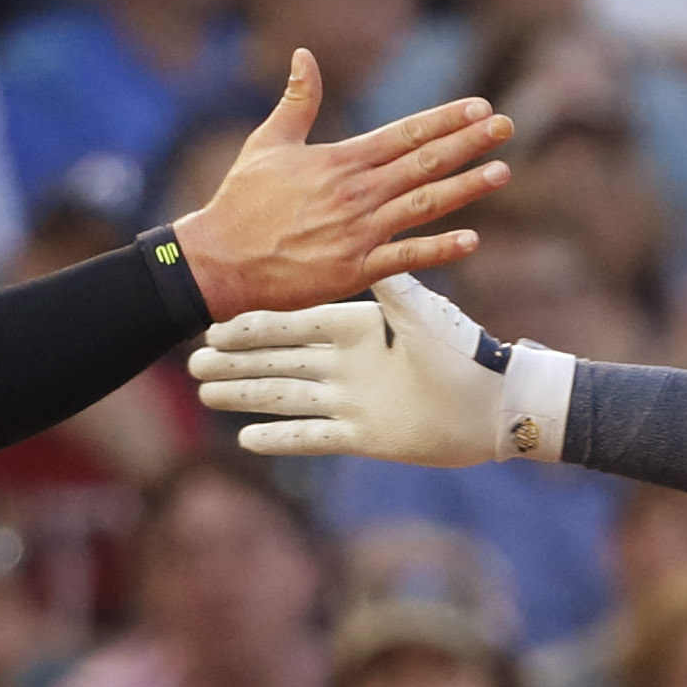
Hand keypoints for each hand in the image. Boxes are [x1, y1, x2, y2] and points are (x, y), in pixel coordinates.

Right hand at [173, 50, 509, 321]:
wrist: (218, 260)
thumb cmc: (241, 202)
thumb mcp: (268, 142)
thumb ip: (297, 100)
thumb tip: (304, 54)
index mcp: (340, 161)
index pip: (404, 133)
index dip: (445, 119)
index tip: (479, 106)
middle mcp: (356, 193)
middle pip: (423, 162)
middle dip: (468, 142)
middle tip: (507, 126)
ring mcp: (358, 232)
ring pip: (423, 204)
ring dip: (465, 187)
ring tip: (501, 170)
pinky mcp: (353, 270)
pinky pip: (405, 259)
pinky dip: (439, 250)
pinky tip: (471, 239)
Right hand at [192, 273, 568, 465]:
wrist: (495, 406)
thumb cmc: (467, 354)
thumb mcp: (423, 315)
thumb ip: (392, 287)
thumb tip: (370, 248)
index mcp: (360, 328)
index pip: (295, 323)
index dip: (255, 325)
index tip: (217, 322)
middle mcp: (349, 363)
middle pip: (281, 360)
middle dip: (238, 361)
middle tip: (191, 360)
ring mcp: (352, 400)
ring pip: (288, 397)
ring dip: (247, 396)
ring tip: (205, 393)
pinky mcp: (362, 435)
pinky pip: (312, 436)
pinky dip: (280, 437)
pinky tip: (244, 439)